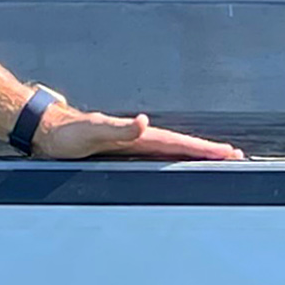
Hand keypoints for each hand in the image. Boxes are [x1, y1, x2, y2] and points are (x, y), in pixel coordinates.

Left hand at [36, 106, 243, 161]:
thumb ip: (118, 128)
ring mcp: (134, 145)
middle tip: (235, 155)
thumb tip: (144, 121)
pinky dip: (176, 158)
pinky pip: (159, 156)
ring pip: (173, 150)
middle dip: (208, 151)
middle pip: (182, 146)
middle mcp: (140, 138)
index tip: (227, 152)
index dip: (203, 149)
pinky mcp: (126, 152)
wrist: (49, 131)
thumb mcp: (91, 132)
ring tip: (217, 158)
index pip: (178, 143)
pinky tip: (180, 163)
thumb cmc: (67, 135)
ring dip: (195, 154)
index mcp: (139, 135)